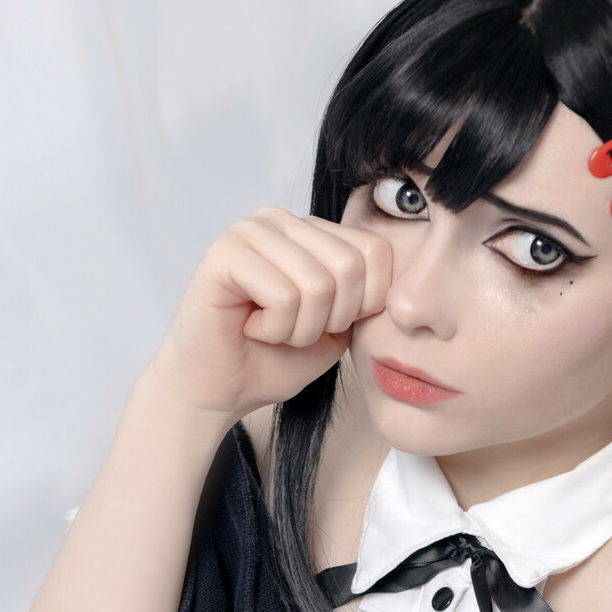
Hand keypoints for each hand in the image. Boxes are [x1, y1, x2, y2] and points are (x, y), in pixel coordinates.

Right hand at [146, 208, 391, 423]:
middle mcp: (283, 220)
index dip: (362, 306)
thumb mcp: (337, 330)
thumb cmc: (271, 361)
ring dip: (300, 329)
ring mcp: (251, 230)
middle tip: (293, 333)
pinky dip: (275, 330)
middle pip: (350, 267)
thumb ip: (365, 300)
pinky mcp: (225, 252)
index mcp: (312, 231)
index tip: (324, 326)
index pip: (376, 251)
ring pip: (318, 283)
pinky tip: (250, 329)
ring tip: (270, 331)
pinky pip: (283, 295)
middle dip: (330, 320)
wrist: (216, 391)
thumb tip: (396, 284)